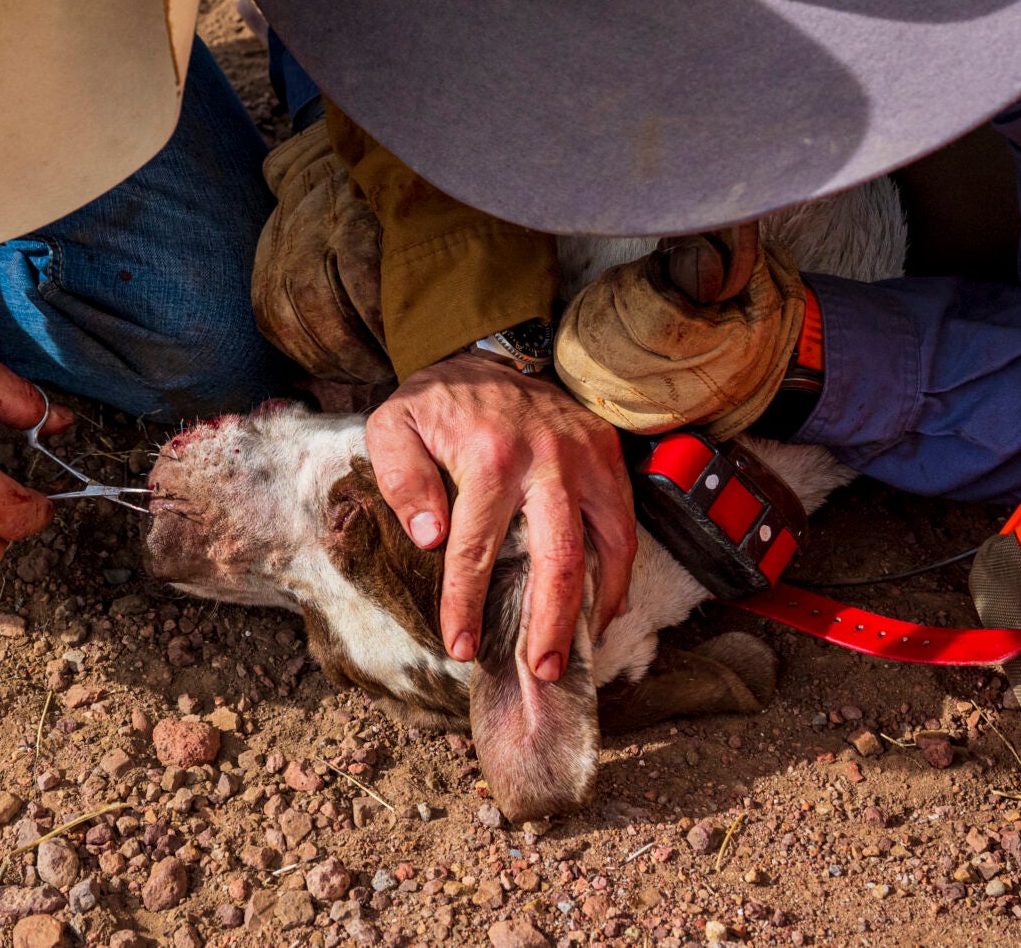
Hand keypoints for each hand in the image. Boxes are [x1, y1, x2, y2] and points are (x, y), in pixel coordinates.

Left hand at [364, 351, 636, 683]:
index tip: (461, 648)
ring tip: (579, 651)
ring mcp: (587, 457)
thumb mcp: (394, 425)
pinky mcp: (609, 454)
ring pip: (611, 545)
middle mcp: (548, 460)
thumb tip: (429, 539)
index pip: (477, 548)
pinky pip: (626, 525)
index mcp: (489, 456)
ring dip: (597, 606)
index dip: (467, 605)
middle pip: (560, 558)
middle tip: (541, 671)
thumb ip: (401, 479)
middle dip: (551, 624)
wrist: (492, 349)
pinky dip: (618, 572)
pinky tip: (601, 606)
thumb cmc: (439, 401)